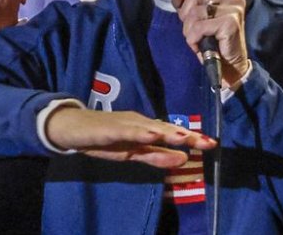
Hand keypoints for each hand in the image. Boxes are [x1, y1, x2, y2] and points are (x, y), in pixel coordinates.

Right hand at [45, 107, 216, 167]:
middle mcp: (139, 122)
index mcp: (145, 128)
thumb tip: (183, 159)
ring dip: (167, 132)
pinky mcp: (109, 128)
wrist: (71, 127)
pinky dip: (139, 132)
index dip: (192, 138)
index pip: (171, 133)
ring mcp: (124, 123)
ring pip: (149, 128)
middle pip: (165, 129)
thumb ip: (156, 156)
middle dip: (186, 135)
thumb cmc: (103, 139)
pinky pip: (126, 131)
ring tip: (185, 138)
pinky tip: (151, 135)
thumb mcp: (132, 153)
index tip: (211, 143)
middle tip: (207, 142)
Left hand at [171, 0, 249, 87]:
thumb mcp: (193, 18)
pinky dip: (194, 39)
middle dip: (186, 15)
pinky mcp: (231, 22)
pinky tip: (202, 44)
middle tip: (195, 30)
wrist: (228, 66)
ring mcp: (233, 8)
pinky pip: (199, 26)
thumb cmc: (211, 40)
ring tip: (200, 38)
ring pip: (194, 11)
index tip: (189, 6)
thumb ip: (183, 0)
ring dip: (190, 30)